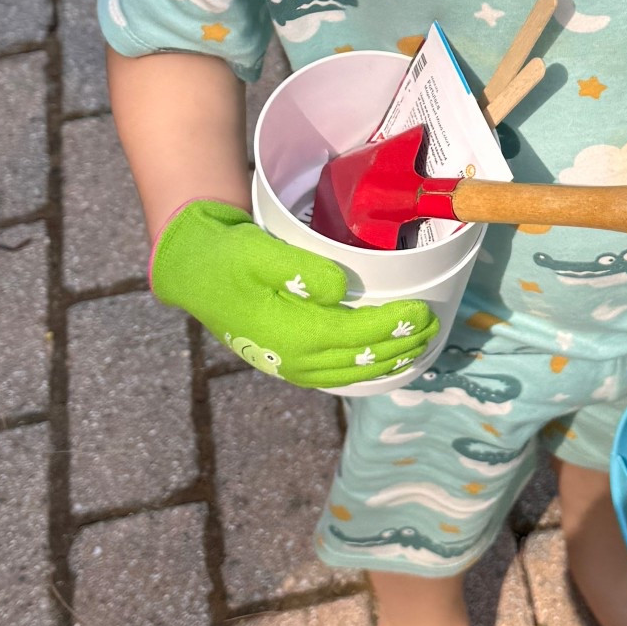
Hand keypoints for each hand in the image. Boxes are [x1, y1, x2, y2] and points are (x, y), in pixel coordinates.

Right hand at [151, 201, 438, 387]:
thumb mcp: (258, 251)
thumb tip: (338, 288)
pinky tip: (382, 362)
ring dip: (388, 362)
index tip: (421, 311)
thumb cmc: (227, 256)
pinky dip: (364, 369)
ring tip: (418, 347)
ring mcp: (290, 365)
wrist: (193, 270)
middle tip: (433, 326)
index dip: (392, 325)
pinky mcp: (287, 361)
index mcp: (291, 334)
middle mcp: (294, 359)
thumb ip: (298, 269)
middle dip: (400, 346)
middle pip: (362, 359)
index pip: (357, 335)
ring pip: (351, 373)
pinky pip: (336, 374)